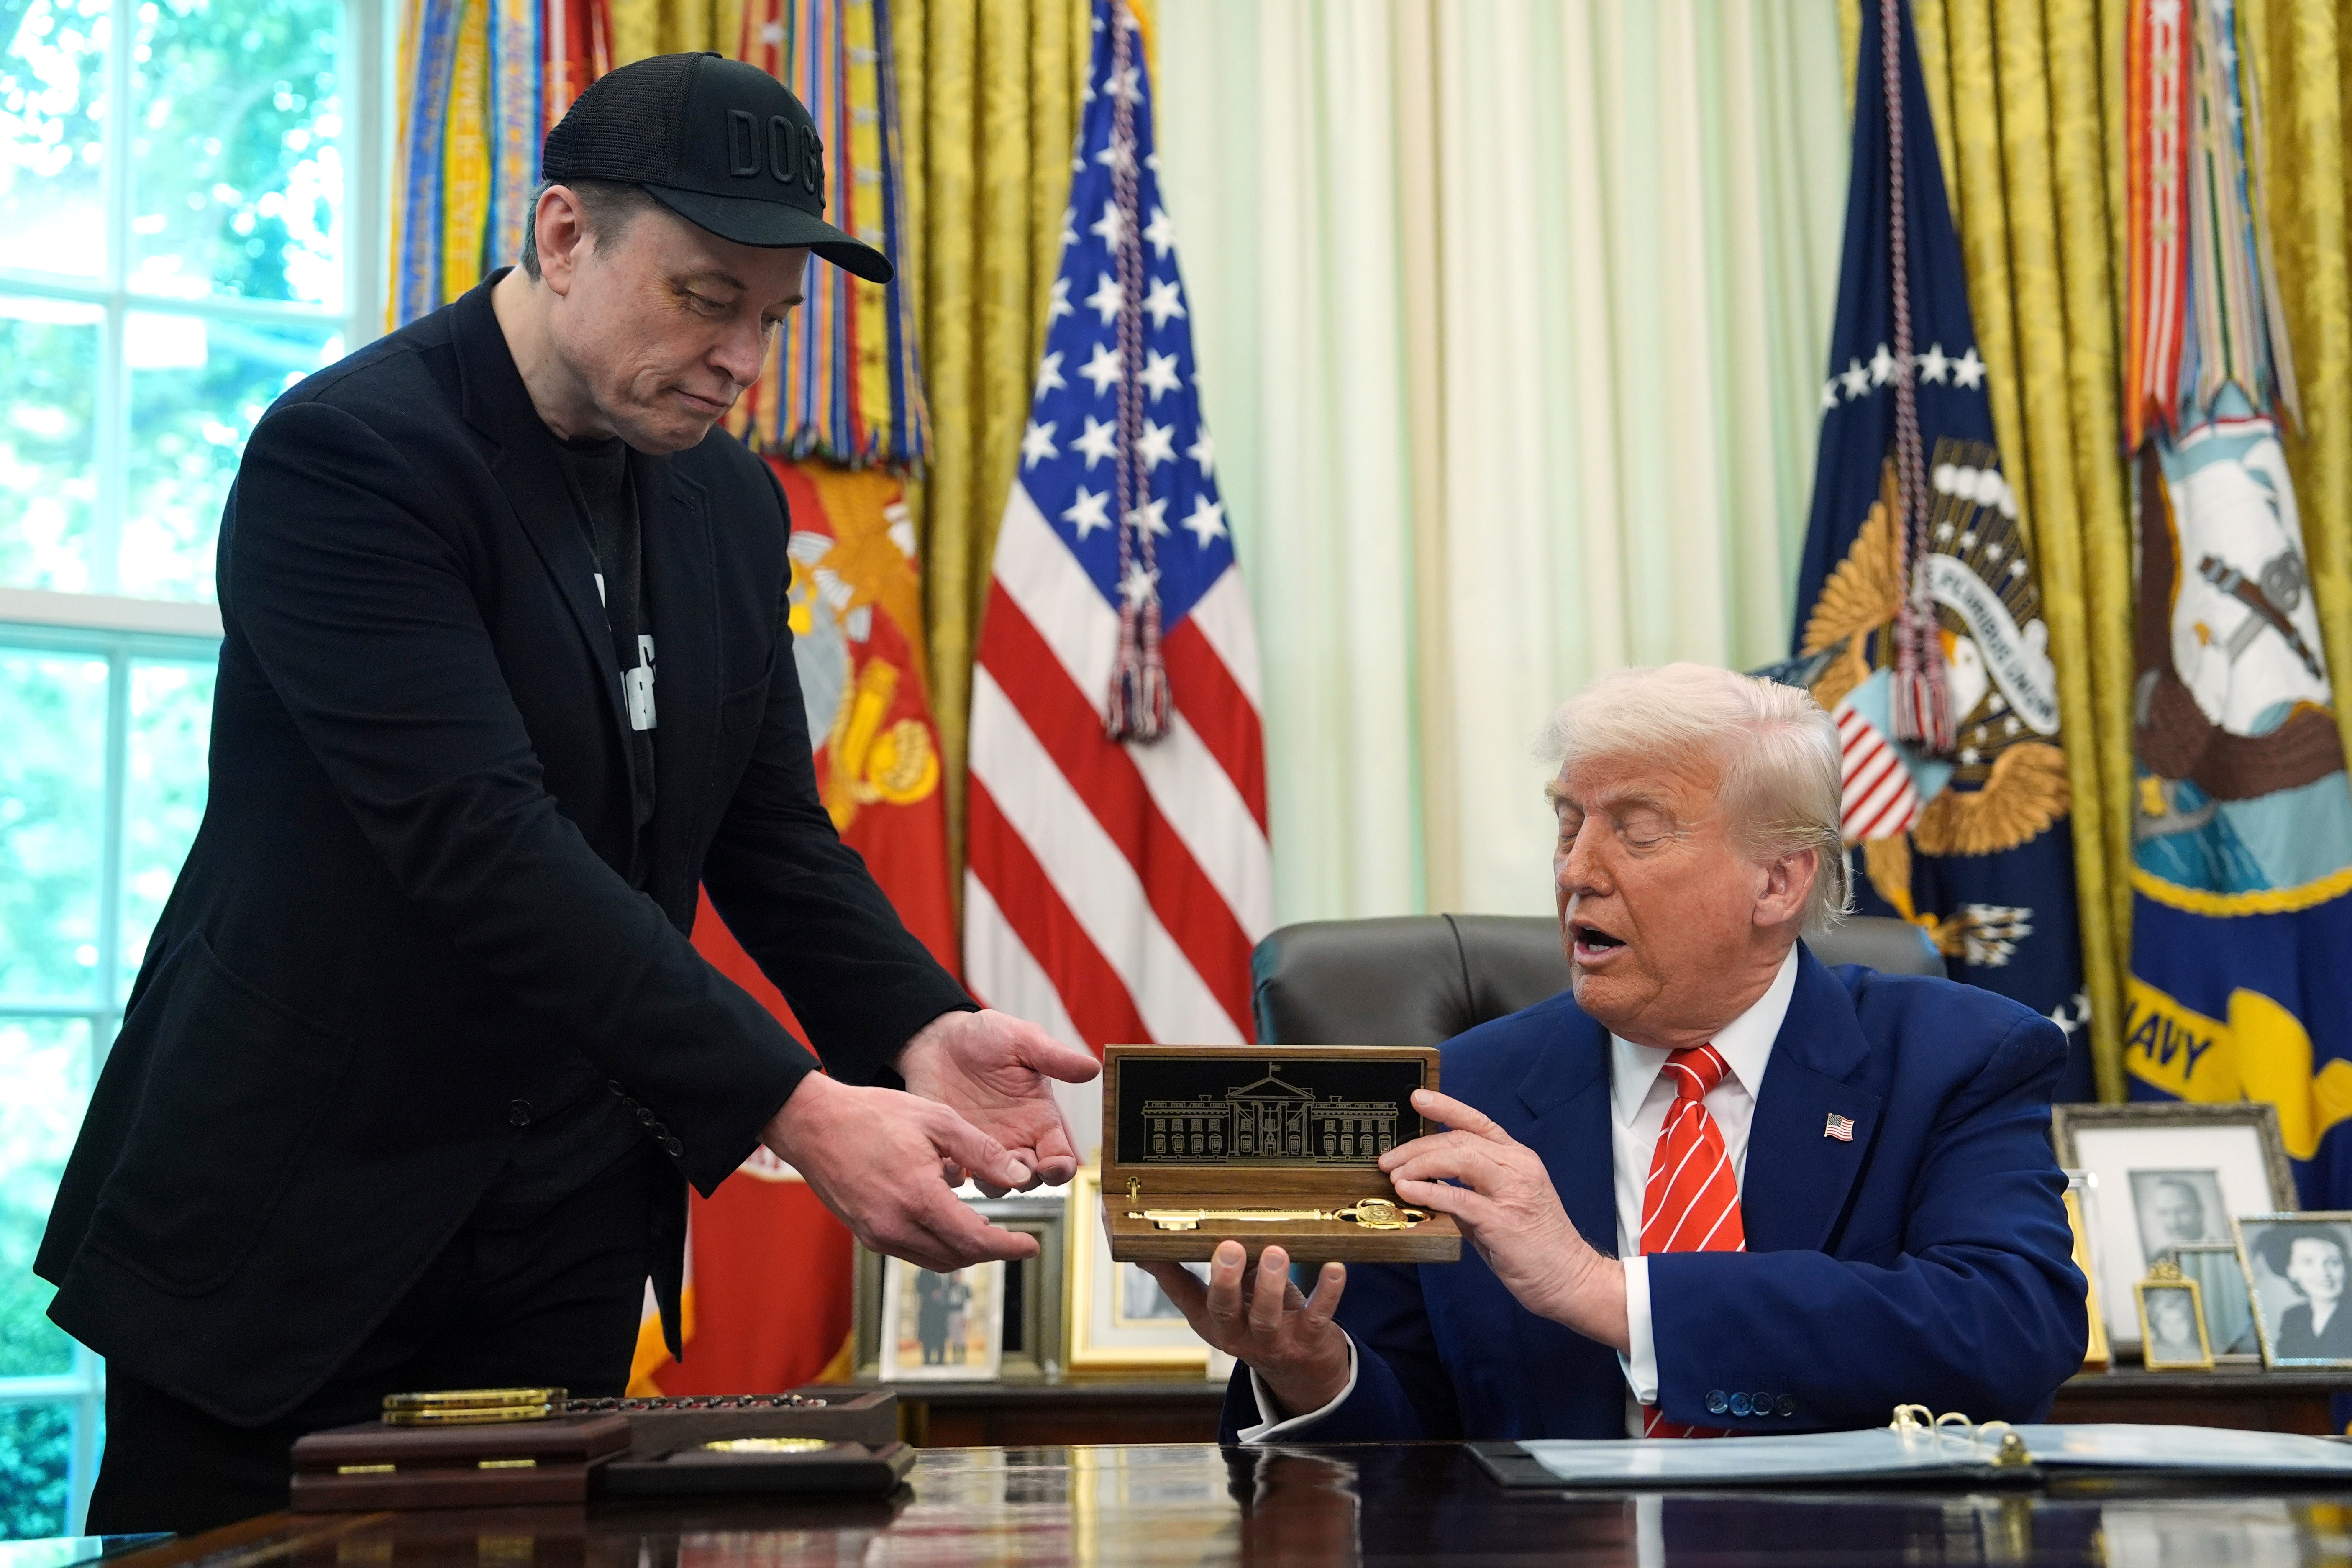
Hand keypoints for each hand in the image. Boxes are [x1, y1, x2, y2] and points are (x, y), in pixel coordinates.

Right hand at [762, 1070, 1040, 1271]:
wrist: (813, 1123)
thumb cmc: (873, 1114)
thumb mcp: (938, 1120)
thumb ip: (983, 1153)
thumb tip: (1021, 1180)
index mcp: (917, 1198)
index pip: (975, 1241)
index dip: (1009, 1247)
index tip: (1032, 1247)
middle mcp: (895, 1227)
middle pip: (958, 1257)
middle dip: (990, 1250)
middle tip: (1012, 1236)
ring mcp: (876, 1235)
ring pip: (935, 1260)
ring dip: (963, 1248)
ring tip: (982, 1225)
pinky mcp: (865, 1234)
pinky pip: (912, 1250)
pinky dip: (937, 1242)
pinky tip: (944, 1213)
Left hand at [899, 1009, 1099, 1190]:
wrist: (938, 1038)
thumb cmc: (986, 1036)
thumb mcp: (1022, 1041)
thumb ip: (1055, 1058)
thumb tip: (1093, 1068)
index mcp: (1040, 1119)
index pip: (1061, 1158)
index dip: (1060, 1169)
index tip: (1051, 1166)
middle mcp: (1015, 1139)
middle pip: (1032, 1180)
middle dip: (1026, 1180)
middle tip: (1012, 1165)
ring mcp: (983, 1146)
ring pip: (997, 1184)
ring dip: (993, 1183)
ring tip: (980, 1166)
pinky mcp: (953, 1148)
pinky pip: (959, 1176)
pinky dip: (958, 1177)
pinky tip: (951, 1160)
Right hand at [1143, 1243, 1350, 1418]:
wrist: (1302, 1371)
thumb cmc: (1260, 1317)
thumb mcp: (1231, 1297)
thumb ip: (1213, 1267)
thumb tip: (1162, 1238)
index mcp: (1212, 1320)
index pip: (1182, 1294)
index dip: (1166, 1271)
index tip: (1153, 1245)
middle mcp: (1236, 1335)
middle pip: (1223, 1310)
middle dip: (1225, 1280)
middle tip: (1230, 1248)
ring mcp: (1271, 1341)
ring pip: (1265, 1317)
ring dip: (1270, 1285)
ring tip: (1275, 1253)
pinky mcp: (1307, 1340)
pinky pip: (1316, 1317)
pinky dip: (1327, 1293)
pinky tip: (1334, 1269)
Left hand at [1381, 1088, 1628, 1350]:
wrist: (1571, 1280)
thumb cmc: (1537, 1248)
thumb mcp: (1503, 1208)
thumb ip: (1470, 1193)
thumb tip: (1430, 1187)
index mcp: (1519, 1160)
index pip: (1478, 1123)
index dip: (1446, 1107)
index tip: (1418, 1098)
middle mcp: (1519, 1168)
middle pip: (1459, 1140)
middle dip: (1417, 1147)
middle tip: (1389, 1160)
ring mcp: (1514, 1192)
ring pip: (1459, 1158)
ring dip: (1419, 1164)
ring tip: (1395, 1175)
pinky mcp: (1504, 1221)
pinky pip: (1460, 1198)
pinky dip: (1429, 1191)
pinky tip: (1409, 1192)